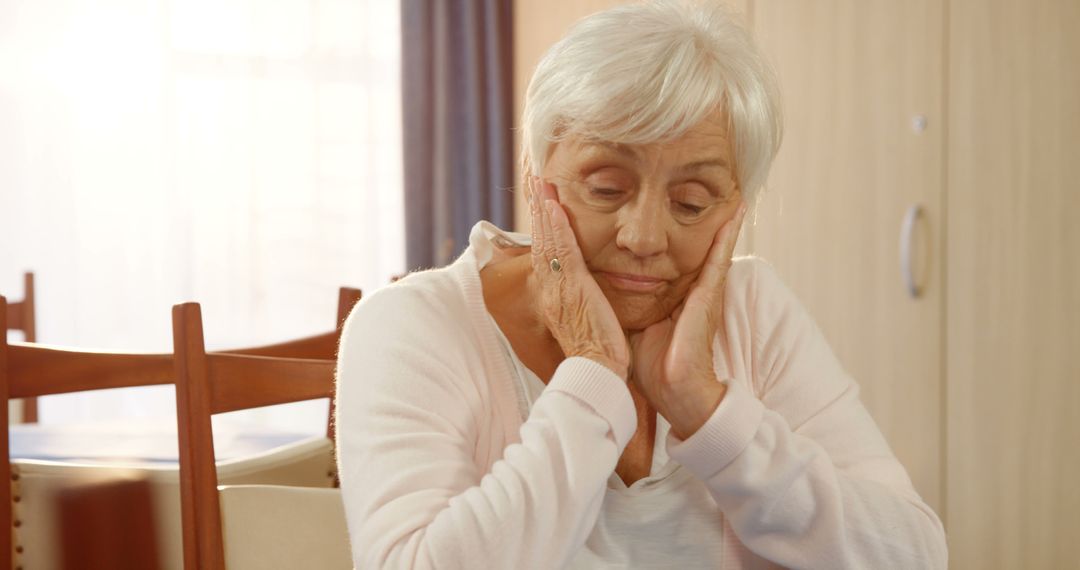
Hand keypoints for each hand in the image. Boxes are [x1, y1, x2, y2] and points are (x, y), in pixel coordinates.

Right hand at [529, 177, 628, 379]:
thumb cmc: (600, 354)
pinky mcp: (572, 288)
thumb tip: (590, 290)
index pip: (546, 253)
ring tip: (540, 181)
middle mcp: (551, 288)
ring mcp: (559, 287)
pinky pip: (561, 250)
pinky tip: (554, 204)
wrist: (598, 373)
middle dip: (537, 208)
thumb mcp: (589, 320)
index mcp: (555, 295)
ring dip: (543, 208)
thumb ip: (586, 301)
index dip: (543, 226)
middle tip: (534, 179)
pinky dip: (556, 226)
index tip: (543, 202)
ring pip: (547, 240)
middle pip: (540, 240)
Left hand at [629, 201, 747, 438]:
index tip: (665, 203)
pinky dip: (729, 236)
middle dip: (696, 217)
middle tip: (704, 186)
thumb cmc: (652, 363)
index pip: (669, 254)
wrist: (673, 388)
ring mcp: (702, 290)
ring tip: (731, 191)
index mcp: (671, 293)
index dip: (671, 231)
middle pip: (691, 245)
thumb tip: (595, 287)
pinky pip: (719, 259)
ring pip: (711, 245)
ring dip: (722, 220)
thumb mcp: (631, 322)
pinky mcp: (709, 295)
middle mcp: (689, 287)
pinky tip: (737, 213)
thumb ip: (621, 302)